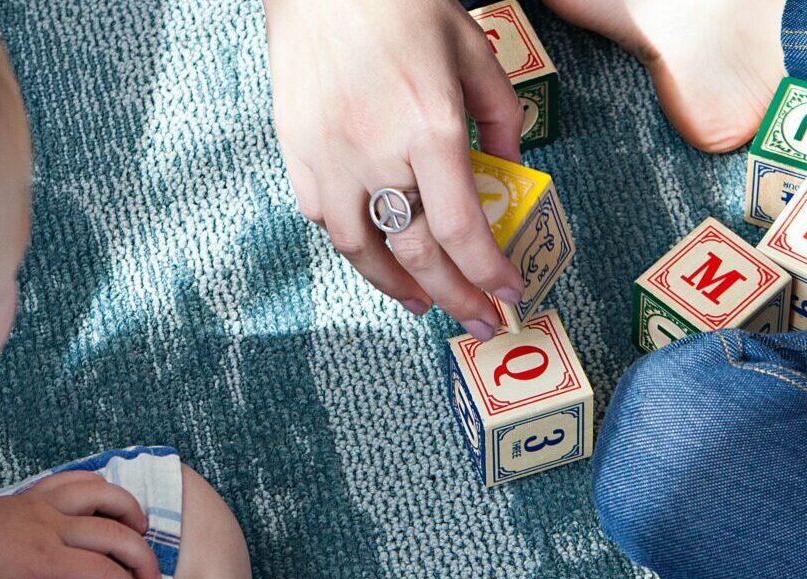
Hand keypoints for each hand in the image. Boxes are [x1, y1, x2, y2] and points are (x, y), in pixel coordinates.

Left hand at [0, 472, 161, 578]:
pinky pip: (77, 478)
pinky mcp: (36, 492)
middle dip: (142, 556)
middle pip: (114, 532)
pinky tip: (110, 502)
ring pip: (102, 494)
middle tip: (153, 578)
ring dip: (130, 510)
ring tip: (141, 531)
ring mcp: (45, 504)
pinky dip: (102, 486)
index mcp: (44, 559)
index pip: (102, 572)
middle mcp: (51, 526)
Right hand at [267, 0, 526, 339]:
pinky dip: (355, 247)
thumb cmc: (400, 5)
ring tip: (426, 302)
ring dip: (399, 287)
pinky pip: (324, 220)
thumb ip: (499, 116)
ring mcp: (329, 158)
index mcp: (429, 127)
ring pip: (363, 250)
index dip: (488, 273)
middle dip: (456, 298)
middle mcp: (376, 154)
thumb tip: (510, 169)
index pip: (462, 230)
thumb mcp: (472, 51)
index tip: (509, 293)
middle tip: (480, 320)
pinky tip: (377, 254)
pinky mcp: (296, 152)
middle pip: (418, 253)